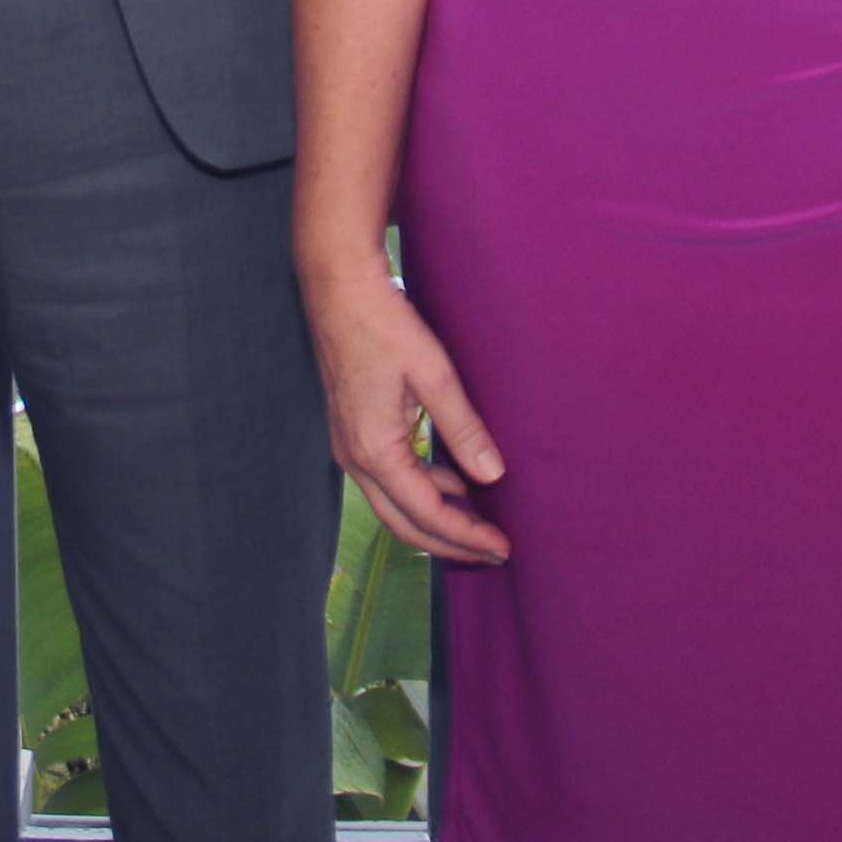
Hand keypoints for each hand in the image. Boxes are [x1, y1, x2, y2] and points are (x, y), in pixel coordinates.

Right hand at [306, 260, 507, 565]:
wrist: (338, 288)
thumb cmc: (384, 325)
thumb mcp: (433, 374)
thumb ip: (462, 428)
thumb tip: (492, 475)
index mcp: (375, 451)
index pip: (427, 514)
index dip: (466, 536)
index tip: (503, 546)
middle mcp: (355, 459)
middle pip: (404, 524)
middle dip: (450, 544)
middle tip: (493, 553)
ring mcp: (349, 446)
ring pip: (394, 504)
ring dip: (435, 519)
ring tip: (478, 524)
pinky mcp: (352, 430)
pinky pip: (388, 479)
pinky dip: (421, 491)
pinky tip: (452, 481)